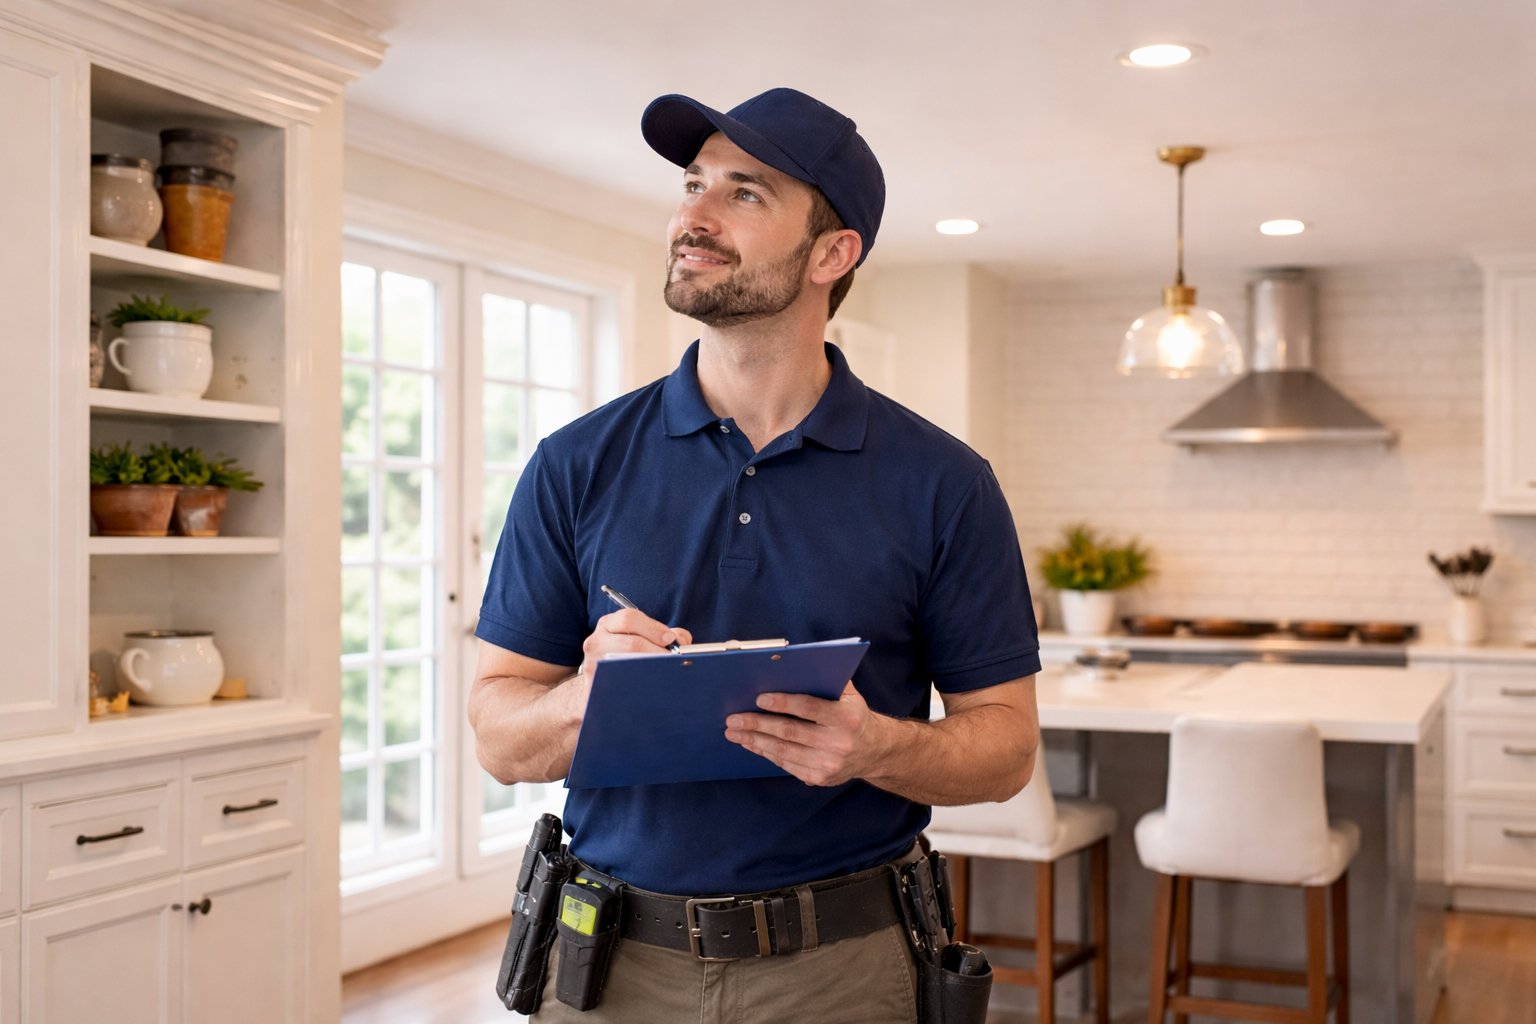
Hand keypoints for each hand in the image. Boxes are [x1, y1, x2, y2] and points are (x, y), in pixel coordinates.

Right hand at [577, 609, 691, 681]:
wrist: (602, 681)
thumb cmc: (629, 656)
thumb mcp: (642, 638)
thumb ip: (664, 634)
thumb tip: (681, 641)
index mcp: (609, 624)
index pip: (629, 618)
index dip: (653, 628)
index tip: (670, 639)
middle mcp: (596, 641)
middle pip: (631, 643)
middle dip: (657, 652)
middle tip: (673, 661)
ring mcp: (591, 664)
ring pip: (625, 666)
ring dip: (650, 671)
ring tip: (666, 675)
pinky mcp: (593, 686)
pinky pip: (617, 687)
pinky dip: (638, 689)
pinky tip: (652, 690)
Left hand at [724, 681, 892, 787]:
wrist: (875, 752)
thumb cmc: (855, 716)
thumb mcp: (851, 696)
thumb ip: (829, 680)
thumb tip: (796, 664)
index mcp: (846, 718)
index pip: (809, 708)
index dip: (783, 703)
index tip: (759, 698)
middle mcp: (838, 743)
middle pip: (790, 732)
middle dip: (758, 724)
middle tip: (734, 719)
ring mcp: (828, 764)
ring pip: (783, 751)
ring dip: (754, 741)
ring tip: (734, 732)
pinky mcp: (819, 778)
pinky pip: (786, 764)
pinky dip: (765, 753)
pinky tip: (751, 744)